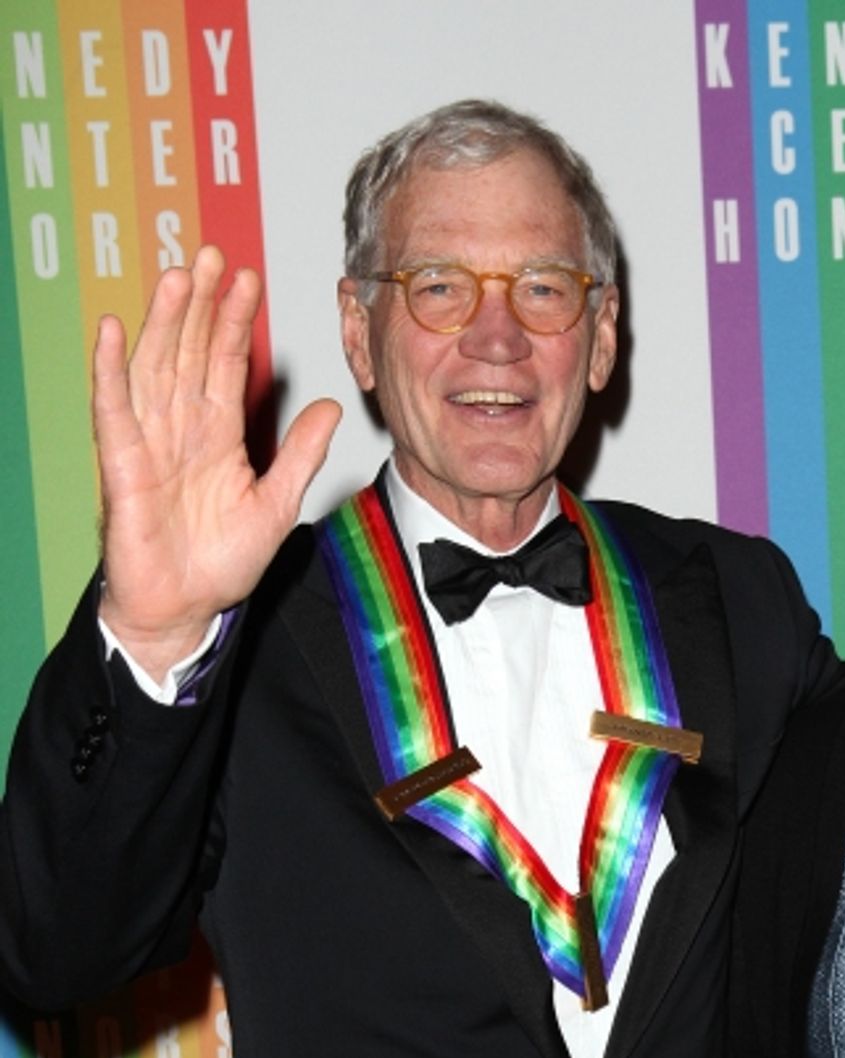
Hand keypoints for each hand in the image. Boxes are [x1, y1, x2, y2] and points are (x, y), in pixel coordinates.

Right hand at [95, 245, 341, 681]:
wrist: (185, 610)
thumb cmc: (221, 563)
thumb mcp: (276, 505)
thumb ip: (299, 454)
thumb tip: (329, 407)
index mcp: (217, 436)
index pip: (224, 364)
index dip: (234, 322)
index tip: (248, 280)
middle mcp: (181, 430)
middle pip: (188, 353)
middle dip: (201, 305)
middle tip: (213, 256)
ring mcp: (149, 443)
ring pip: (155, 369)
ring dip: (164, 323)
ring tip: (178, 277)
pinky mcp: (123, 467)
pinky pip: (114, 412)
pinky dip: (111, 371)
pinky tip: (112, 331)